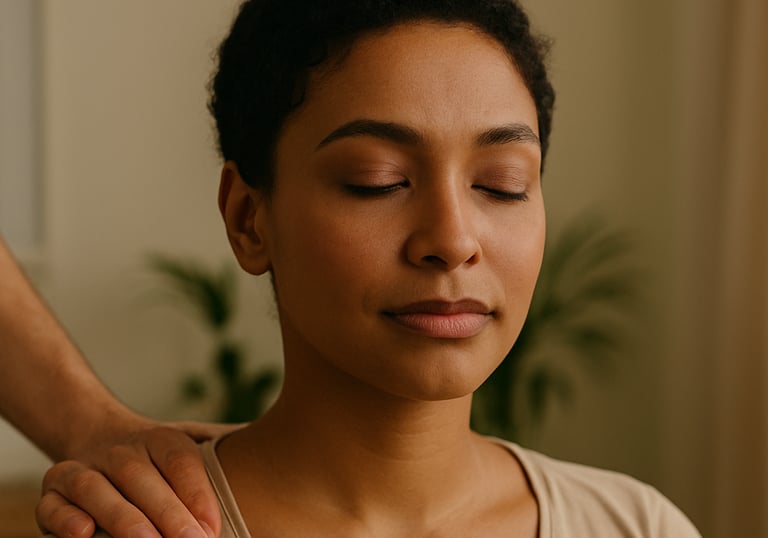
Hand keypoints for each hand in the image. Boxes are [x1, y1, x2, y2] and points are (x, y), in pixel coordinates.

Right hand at [36, 421, 241, 537]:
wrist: (98, 435)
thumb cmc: (160, 459)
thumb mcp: (193, 445)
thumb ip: (223, 449)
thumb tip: (269, 443)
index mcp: (161, 438)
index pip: (180, 459)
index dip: (197, 492)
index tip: (214, 527)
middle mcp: (120, 449)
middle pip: (140, 475)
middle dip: (166, 512)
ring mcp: (84, 467)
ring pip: (96, 488)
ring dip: (120, 517)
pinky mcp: (53, 490)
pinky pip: (53, 503)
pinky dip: (64, 518)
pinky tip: (84, 534)